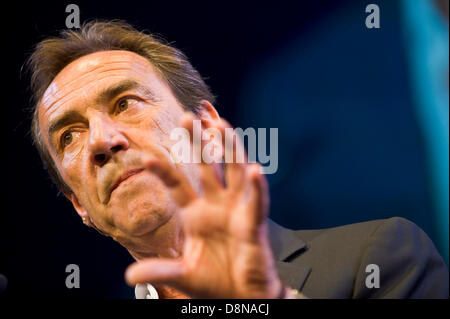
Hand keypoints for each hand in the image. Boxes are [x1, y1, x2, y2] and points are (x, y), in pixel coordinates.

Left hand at [125, 114, 281, 297]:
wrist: (241, 296)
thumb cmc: (214, 281)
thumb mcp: (183, 275)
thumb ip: (160, 270)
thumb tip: (128, 276)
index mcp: (196, 214)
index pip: (178, 185)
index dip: (164, 171)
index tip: (147, 156)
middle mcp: (216, 206)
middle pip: (207, 168)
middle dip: (198, 143)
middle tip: (187, 117)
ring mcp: (236, 211)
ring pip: (234, 174)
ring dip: (230, 150)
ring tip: (223, 126)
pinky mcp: (254, 224)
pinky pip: (256, 203)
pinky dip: (257, 187)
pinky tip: (254, 169)